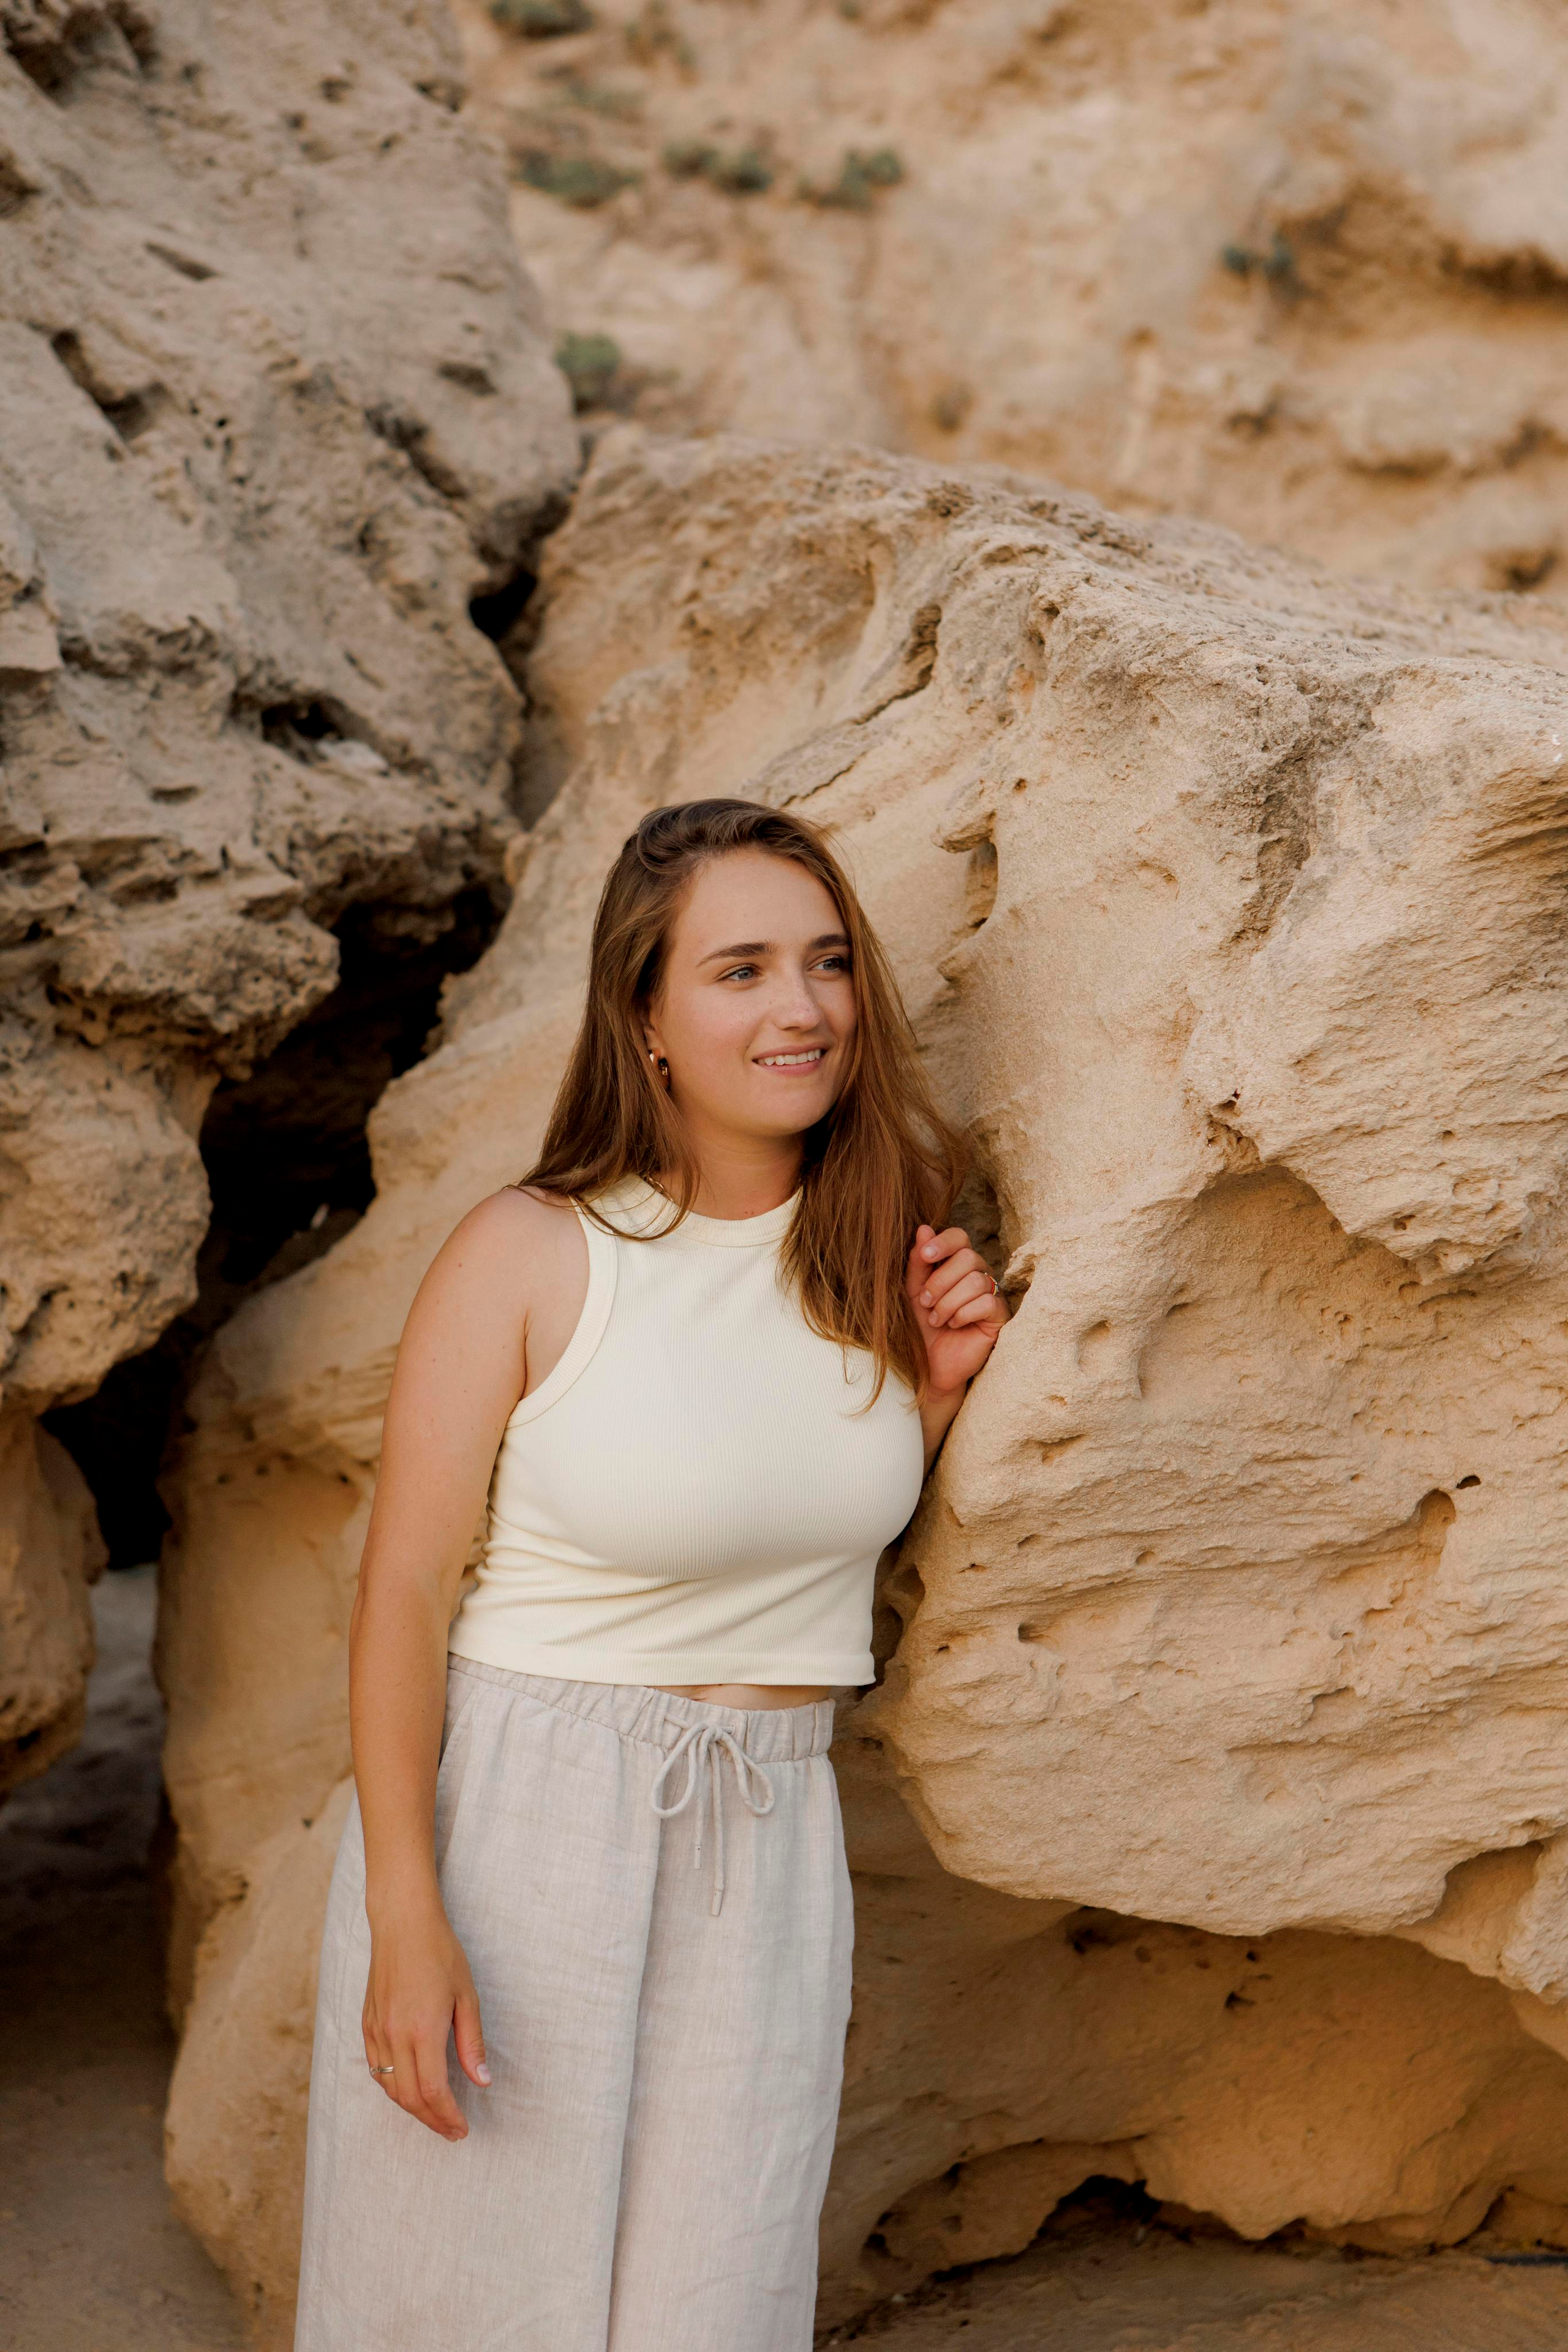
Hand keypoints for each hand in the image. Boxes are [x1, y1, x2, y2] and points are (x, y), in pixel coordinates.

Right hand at [363, 1894, 489, 2140]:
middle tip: (452, 2131)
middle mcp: (395, 2035)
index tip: (463, 2128)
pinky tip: (409, 2088)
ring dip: (412, 2108)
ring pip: (390, 2088)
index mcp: (423, 2029)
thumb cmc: (440, 1952)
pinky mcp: (367, 2024)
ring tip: (435, 2114)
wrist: (401, 1922)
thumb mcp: (466, 1994)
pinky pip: (376, 2069)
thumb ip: (472, 2042)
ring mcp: (377, 2030)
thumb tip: (482, 2081)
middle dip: (432, 2121)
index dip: (448, 2116)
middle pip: (410, 2098)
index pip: (433, 2091)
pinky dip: (393, 2088)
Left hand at [906, 1223, 1009, 1401]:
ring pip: (976, 1281)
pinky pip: (987, 1303)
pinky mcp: (1000, 1316)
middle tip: (925, 1303)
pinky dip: (963, 1314)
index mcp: (957, 1264)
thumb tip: (923, 1228)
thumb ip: (918, 1263)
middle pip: (968, 1257)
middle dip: (940, 1281)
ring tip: (937, 1319)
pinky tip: (954, 1325)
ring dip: (948, 1302)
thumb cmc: (922, 1326)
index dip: (944, 1242)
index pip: (960, 1237)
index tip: (925, 1255)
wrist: (931, 1364)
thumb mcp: (913, 1292)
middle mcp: (978, 1274)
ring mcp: (992, 1294)